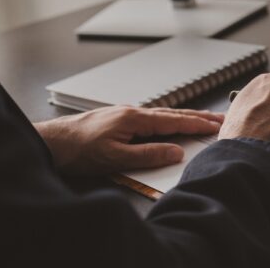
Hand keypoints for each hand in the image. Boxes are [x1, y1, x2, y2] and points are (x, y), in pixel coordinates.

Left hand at [34, 106, 222, 174]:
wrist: (49, 142)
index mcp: (134, 119)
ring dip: (184, 117)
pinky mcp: (117, 120)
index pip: (174, 121)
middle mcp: (132, 112)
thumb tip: (177, 153)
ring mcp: (124, 114)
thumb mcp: (115, 158)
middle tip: (220, 118)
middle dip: (198, 116)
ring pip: (162, 115)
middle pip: (172, 114)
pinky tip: (170, 123)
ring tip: (202, 119)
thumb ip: (148, 155)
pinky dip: (168, 119)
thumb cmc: (78, 150)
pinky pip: (150, 118)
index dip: (198, 124)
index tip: (217, 125)